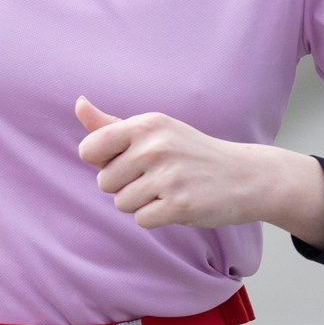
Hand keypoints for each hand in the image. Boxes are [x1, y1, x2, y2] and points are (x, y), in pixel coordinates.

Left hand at [74, 97, 323, 245]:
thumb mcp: (155, 131)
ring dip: (142, 203)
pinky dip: (157, 217)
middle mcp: (154, 146)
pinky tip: (178, 204)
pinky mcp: (179, 205)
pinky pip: (141, 220)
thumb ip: (111, 124)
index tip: (128, 161)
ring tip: (170, 189)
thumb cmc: (192, 152)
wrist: (245, 175)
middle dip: (125, 185)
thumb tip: (78, 104)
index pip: (89, 149)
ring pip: (121, 203)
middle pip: (104, 182)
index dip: (103, 161)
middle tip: (158, 177)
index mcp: (146, 124)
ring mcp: (167, 176)